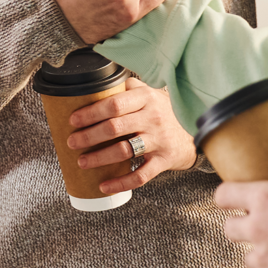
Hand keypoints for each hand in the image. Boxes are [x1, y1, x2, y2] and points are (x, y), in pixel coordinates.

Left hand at [67, 77, 196, 193]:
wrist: (196, 132)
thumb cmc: (166, 112)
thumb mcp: (152, 93)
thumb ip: (131, 87)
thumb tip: (102, 82)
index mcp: (146, 98)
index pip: (114, 104)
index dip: (91, 113)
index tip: (74, 120)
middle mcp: (153, 118)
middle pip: (115, 128)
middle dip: (89, 136)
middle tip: (72, 142)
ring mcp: (159, 140)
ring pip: (124, 151)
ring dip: (99, 158)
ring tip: (82, 162)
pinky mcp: (163, 161)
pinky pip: (139, 176)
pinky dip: (120, 183)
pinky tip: (104, 185)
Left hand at [215, 141, 267, 267]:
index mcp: (267, 199)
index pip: (224, 195)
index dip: (227, 196)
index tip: (232, 197)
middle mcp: (258, 229)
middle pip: (229, 228)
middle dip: (240, 225)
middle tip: (259, 224)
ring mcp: (263, 261)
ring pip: (247, 257)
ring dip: (259, 253)